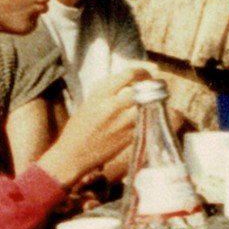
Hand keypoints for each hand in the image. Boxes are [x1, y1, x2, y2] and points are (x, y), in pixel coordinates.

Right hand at [40, 69, 147, 191]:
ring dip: (154, 103)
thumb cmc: (78, 130)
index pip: (129, 74)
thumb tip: (127, 84)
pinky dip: (151, 118)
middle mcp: (112, 106)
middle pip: (142, 89)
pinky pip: (147, 123)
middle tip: (155, 88)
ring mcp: (122, 123)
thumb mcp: (89, 103)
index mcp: (100, 94)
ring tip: (155, 103)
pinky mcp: (128, 138)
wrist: (73, 155)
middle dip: (153, 86)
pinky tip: (150, 118)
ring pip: (148, 106)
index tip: (145, 75)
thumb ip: (107, 92)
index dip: (142, 72)